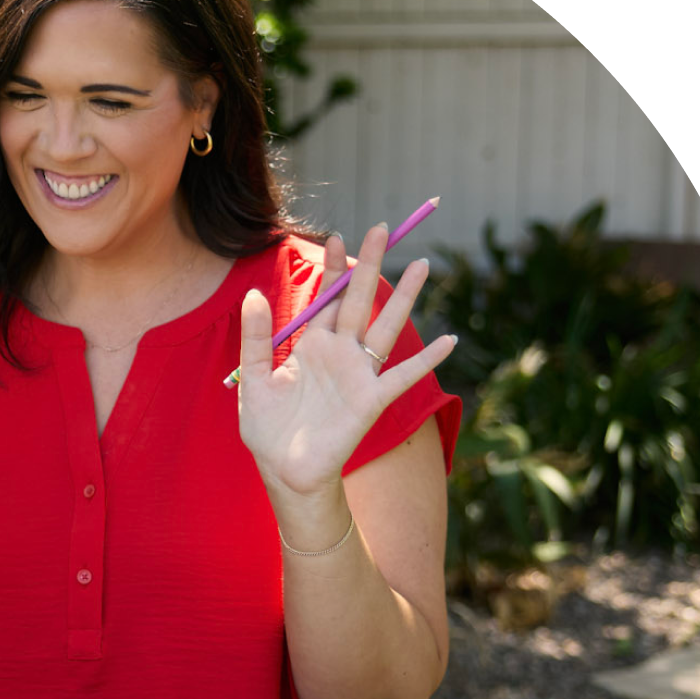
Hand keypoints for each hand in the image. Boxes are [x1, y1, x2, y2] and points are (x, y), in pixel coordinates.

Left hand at [236, 226, 455, 503]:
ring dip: (405, 298)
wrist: (283, 471)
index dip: (334, 270)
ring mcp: (359, 375)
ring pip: (386, 327)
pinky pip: (403, 376)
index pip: (327, 299)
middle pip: (359, 301)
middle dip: (370, 265)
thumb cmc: (268, 429)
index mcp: (311, 346)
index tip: (339, 237)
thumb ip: (255, 337)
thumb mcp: (254, 378)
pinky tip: (448, 341)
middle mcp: (340, 354)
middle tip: (381, 227)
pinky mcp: (371, 400)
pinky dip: (426, 359)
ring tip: (422, 264)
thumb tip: (251, 293)